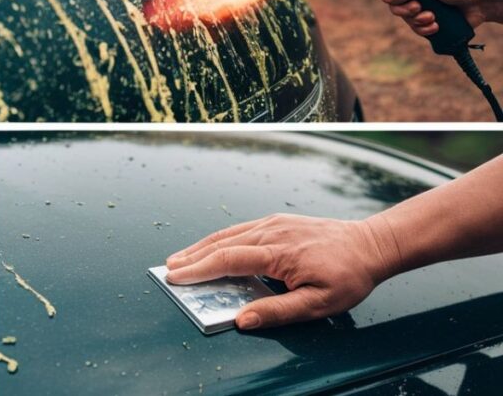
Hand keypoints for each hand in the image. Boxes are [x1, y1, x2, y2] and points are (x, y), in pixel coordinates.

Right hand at [165, 214, 399, 329]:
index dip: (199, 270)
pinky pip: (239, 229)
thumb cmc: (349, 275)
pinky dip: (218, 239)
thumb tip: (243, 320)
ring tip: (180, 259)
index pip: (228, 260)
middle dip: (191, 257)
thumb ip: (278, 312)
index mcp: (278, 252)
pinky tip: (210, 248)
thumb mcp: (319, 303)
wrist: (372, 244)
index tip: (176, 278)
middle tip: (168, 269)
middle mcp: (271, 232)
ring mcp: (273, 223)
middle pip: (220, 244)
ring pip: (227, 234)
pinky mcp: (277, 221)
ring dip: (201, 247)